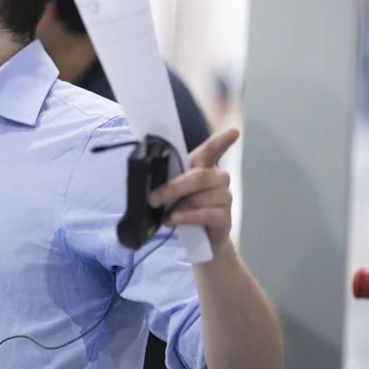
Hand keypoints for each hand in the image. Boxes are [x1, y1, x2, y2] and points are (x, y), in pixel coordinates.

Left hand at [149, 128, 239, 247]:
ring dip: (178, 207)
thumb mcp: (170, 191)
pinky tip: (173, 220)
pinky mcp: (224, 216)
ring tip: (166, 215)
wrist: (200, 238)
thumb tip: (133, 177)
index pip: (212, 150)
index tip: (234, 131)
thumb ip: (160, 180)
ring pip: (199, 198)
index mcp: (203, 166)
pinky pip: (204, 214)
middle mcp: (218, 178)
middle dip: (173, 188)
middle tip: (152, 198)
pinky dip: (185, 217)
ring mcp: (224, 196)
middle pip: (199, 177)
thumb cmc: (184, 207)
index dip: (222, 141)